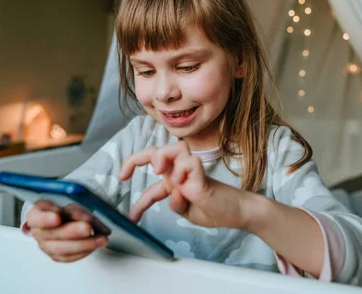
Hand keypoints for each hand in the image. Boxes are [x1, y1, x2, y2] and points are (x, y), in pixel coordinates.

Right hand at [26, 200, 108, 261]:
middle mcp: (38, 231)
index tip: (57, 217)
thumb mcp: (69, 201)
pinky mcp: (56, 255)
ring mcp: (46, 245)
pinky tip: (95, 245)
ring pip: (62, 249)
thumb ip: (74, 208)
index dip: (45, 218)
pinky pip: (69, 257)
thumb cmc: (64, 206)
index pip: (36, 216)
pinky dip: (84, 251)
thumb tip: (87, 219)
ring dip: (84, 244)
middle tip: (88, 227)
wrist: (63, 216)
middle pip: (52, 234)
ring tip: (100, 239)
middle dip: (72, 231)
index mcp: (36, 212)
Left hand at [119, 141, 250, 229]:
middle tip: (124, 176)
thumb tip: (173, 194)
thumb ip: (176, 205)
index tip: (128, 205)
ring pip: (174, 147)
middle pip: (156, 151)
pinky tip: (182, 185)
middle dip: (135, 159)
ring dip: (161, 156)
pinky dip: (183, 170)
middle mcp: (180, 172)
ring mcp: (192, 172)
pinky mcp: (203, 177)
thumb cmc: (214, 209)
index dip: (137, 191)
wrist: (237, 213)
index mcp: (174, 180)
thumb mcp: (187, 213)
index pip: (151, 181)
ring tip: (158, 171)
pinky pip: (191, 163)